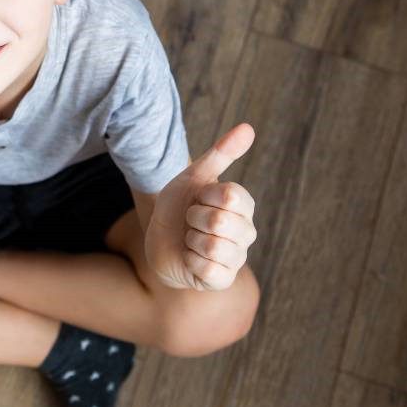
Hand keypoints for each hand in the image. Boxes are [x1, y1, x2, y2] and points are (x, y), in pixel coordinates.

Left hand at [145, 123, 257, 290]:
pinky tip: (190, 258)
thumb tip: (248, 128)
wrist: (158, 238)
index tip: (198, 199)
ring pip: (213, 246)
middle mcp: (246, 231)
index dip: (203, 196)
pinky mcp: (222, 279)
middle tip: (191, 221)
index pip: (229, 195)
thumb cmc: (179, 207)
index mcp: (243, 204)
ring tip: (190, 239)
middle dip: (193, 219)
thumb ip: (221, 153)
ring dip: (190, 240)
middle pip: (219, 221)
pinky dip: (190, 261)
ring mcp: (236, 257)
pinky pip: (208, 268)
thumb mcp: (193, 176)